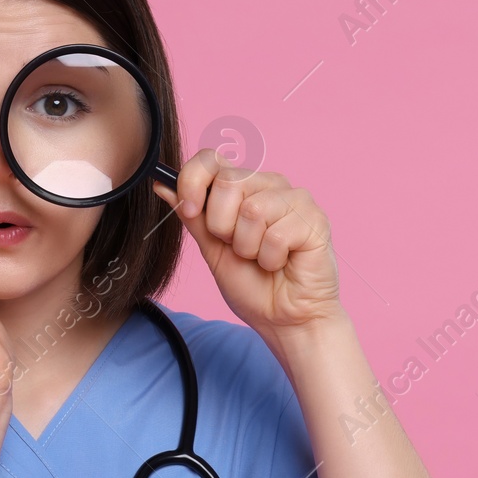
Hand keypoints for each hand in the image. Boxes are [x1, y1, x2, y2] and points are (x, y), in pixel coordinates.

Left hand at [151, 148, 342, 334]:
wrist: (282, 318)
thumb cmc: (252, 284)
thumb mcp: (211, 248)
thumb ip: (192, 215)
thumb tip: (162, 184)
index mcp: (244, 186)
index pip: (211, 159)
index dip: (192, 181)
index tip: (190, 212)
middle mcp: (270, 184)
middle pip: (228, 183)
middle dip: (222, 226)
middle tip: (240, 249)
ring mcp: (296, 199)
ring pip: (252, 209)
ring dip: (248, 247)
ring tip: (262, 257)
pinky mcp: (315, 219)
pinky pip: (276, 235)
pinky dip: (270, 259)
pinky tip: (282, 263)